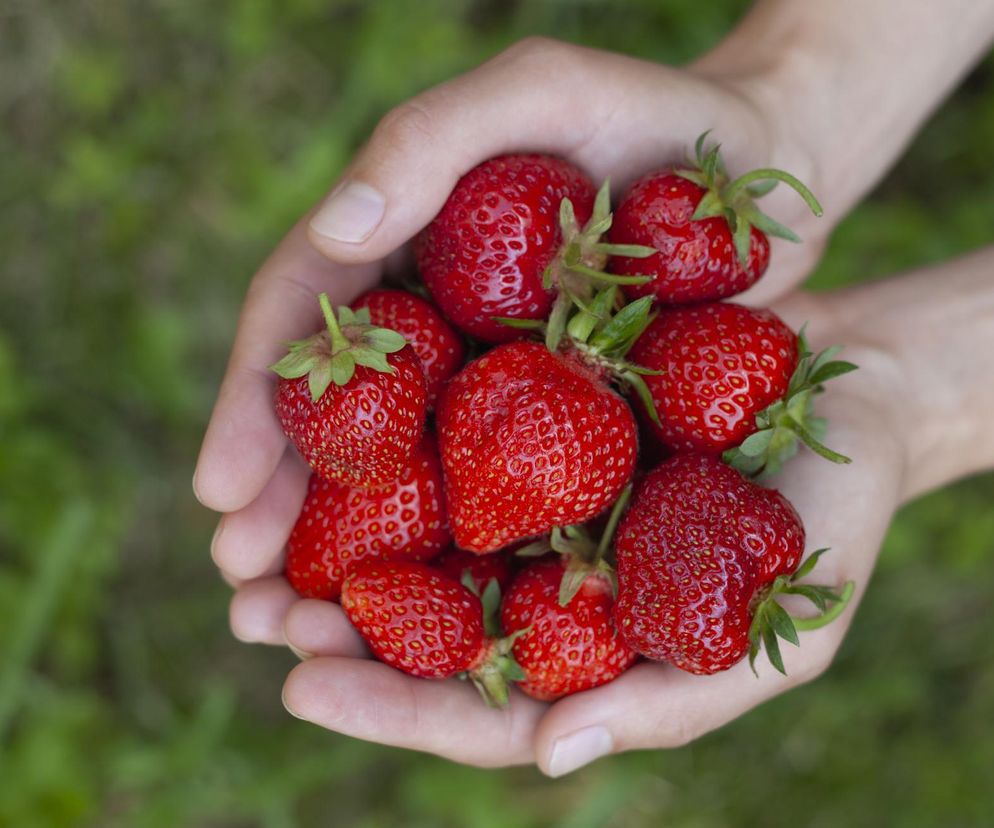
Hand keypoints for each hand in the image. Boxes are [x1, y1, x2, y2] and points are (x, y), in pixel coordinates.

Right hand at [195, 36, 828, 638]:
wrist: (765, 171)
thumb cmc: (653, 118)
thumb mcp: (538, 92)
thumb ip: (428, 141)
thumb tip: (333, 230)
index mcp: (399, 241)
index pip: (302, 322)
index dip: (253, 405)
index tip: (222, 490)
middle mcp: (430, 319)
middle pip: (335, 417)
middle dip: (280, 505)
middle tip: (244, 594)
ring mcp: (487, 375)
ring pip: (400, 470)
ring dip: (344, 552)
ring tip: (298, 629)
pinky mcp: (556, 420)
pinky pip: (491, 489)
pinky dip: (447, 550)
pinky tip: (422, 616)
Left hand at [276, 286, 907, 774]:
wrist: (856, 390)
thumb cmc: (829, 524)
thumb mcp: (774, 628)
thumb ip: (668, 699)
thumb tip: (551, 753)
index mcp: (588, 649)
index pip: (474, 703)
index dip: (389, 706)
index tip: (301, 689)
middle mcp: (548, 579)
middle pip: (425, 626)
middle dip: (334, 632)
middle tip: (251, 616)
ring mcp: (539, 500)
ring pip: (422, 535)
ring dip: (335, 545)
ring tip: (251, 543)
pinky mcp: (538, 419)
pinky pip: (454, 435)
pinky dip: (390, 445)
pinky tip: (328, 434)